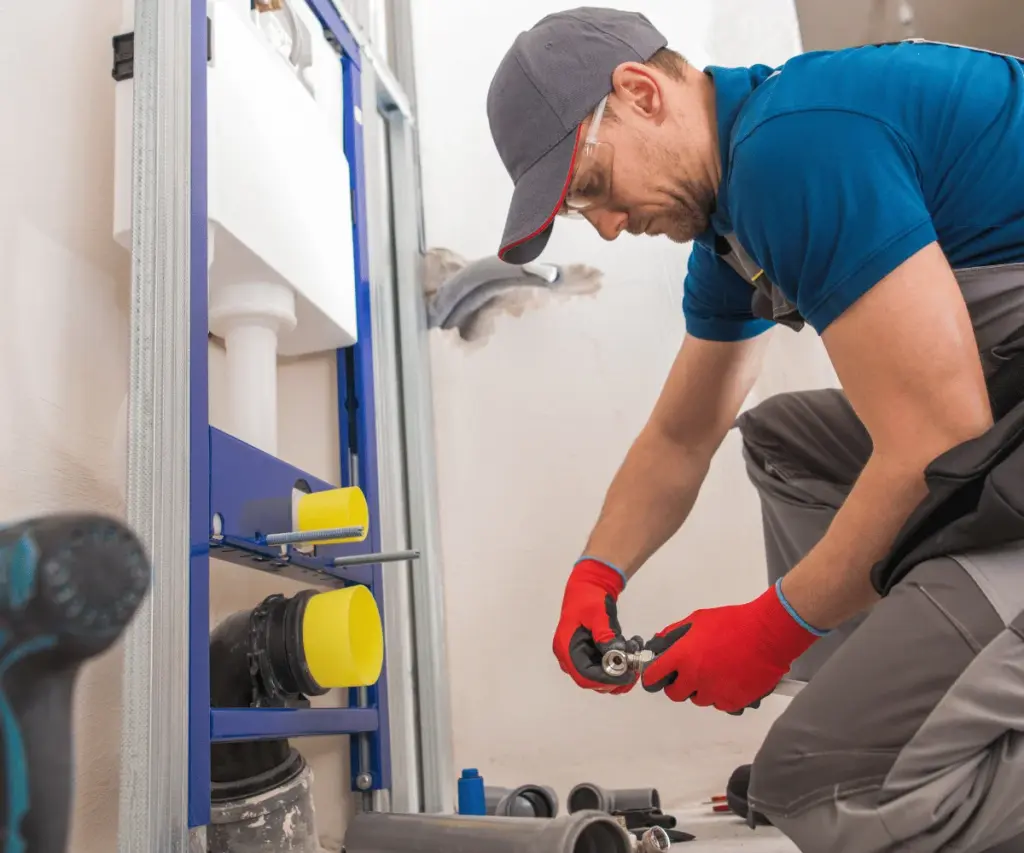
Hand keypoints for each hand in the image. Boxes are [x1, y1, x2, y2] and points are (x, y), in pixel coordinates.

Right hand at [552, 558, 641, 693]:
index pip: (584, 676)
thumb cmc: (589, 597)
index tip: (626, 675)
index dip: (605, 680)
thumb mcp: (598, 614)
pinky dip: (619, 661)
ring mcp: (580, 655)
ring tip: (634, 652)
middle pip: (591, 680)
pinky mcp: (590, 653)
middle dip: (615, 677)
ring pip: (600, 676)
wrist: (589, 584)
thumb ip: (605, 636)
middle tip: (635, 667)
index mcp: (566, 647)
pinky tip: (631, 646)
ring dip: (620, 671)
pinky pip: (604, 666)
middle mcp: (569, 656)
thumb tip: (616, 656)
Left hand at [641, 582, 823, 712]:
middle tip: (688, 674)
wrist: (767, 634)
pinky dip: (722, 695)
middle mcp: (694, 679)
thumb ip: (676, 633)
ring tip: (716, 672)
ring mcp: (714, 693)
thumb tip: (660, 643)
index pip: (654, 676)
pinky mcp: (733, 702)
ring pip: (699, 699)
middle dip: (679, 685)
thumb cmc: (732, 622)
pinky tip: (730, 680)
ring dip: (702, 689)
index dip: (653, 676)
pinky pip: (720, 704)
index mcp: (682, 657)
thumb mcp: (698, 620)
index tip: (656, 676)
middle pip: (675, 694)